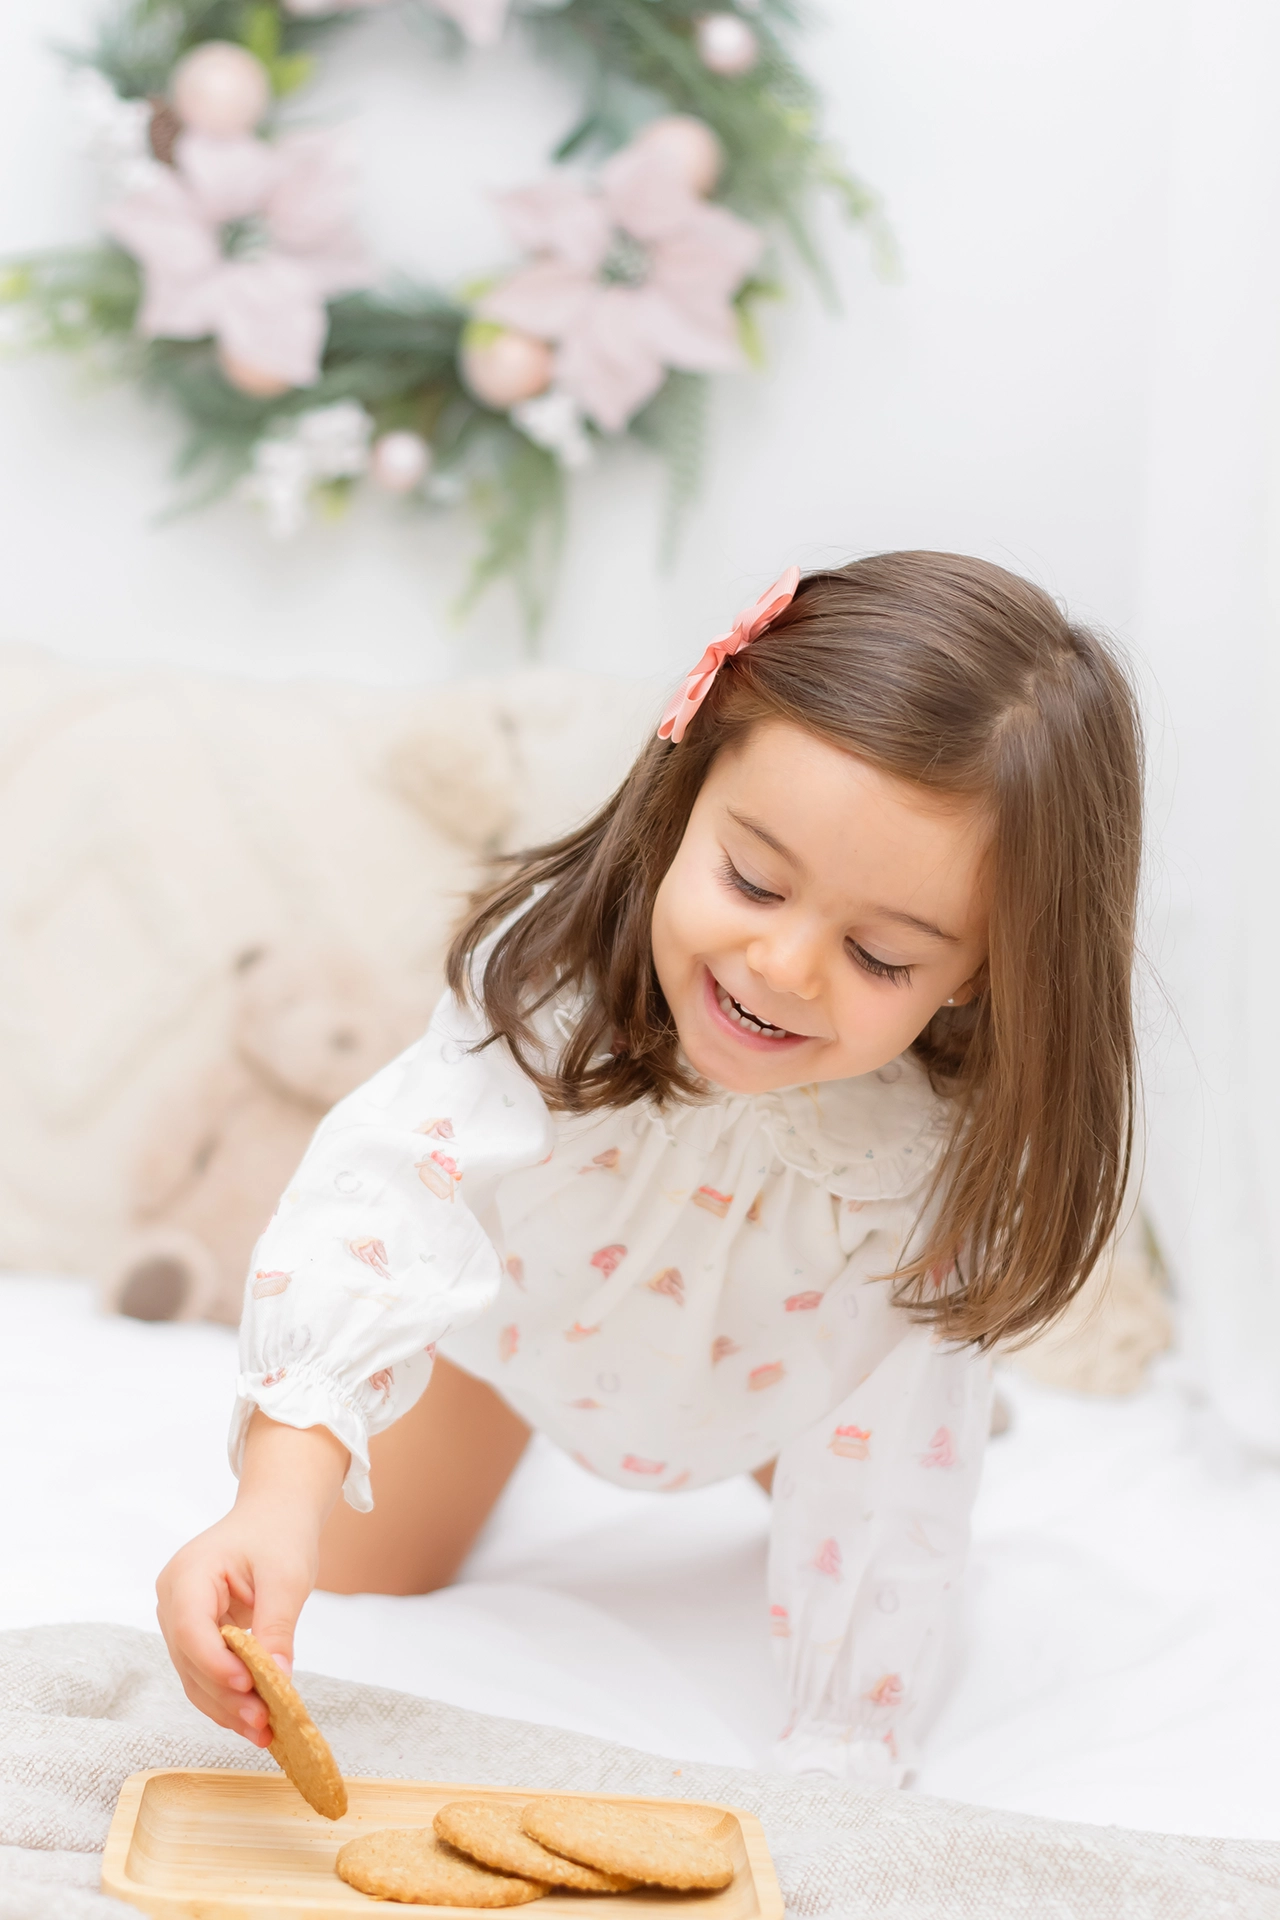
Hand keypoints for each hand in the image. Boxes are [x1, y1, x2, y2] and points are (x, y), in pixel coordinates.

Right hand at [156, 1413, 348, 1743]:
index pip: (190, 1628)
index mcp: (188, 1574)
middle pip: (191, 1660)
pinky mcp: (194, 1637)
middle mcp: (173, 1600)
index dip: (216, 1663)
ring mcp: (179, 1620)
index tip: (250, 1686)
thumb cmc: (280, 1535)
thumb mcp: (286, 1576)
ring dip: (227, 1707)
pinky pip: (205, 1674)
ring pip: (195, 1676)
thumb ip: (277, 1625)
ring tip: (264, 1732)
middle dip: (227, 1695)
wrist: (275, 1516)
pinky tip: (254, 1720)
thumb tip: (278, 1678)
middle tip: (265, 1724)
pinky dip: (228, 1698)